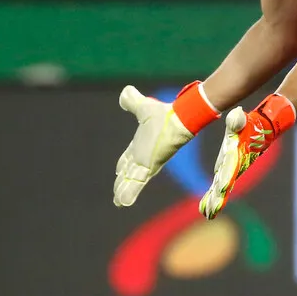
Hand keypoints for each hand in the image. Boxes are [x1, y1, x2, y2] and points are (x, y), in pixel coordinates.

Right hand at [114, 82, 218, 206]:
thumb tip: (125, 92)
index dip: (122, 165)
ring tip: (119, 202)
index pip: (128, 158)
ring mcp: (146, 163)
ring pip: (131, 181)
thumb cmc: (164, 114)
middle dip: (122, 184)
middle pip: (129, 173)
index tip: (117, 172)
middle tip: (117, 195)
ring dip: (124, 191)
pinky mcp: (150, 167)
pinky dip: (129, 193)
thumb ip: (132, 101)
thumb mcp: (143, 107)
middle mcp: (143, 156)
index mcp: (140, 145)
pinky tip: (122, 202)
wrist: (179, 118)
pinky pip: (136, 183)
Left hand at [199, 94, 295, 219]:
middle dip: (218, 197)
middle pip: (224, 184)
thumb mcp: (242, 122)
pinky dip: (212, 197)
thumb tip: (238, 114)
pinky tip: (204, 208)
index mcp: (235, 156)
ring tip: (206, 214)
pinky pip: (217, 186)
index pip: (230, 169)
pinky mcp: (226, 171)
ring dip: (214, 201)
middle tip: (210, 211)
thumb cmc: (249, 126)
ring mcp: (230, 170)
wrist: (258, 131)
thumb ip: (237, 120)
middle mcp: (233, 166)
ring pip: (221, 188)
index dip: (225, 178)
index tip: (221, 189)